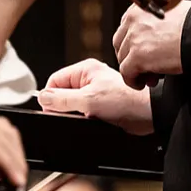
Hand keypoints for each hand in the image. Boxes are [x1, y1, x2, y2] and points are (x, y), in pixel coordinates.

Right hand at [38, 59, 156, 134]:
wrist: (149, 115)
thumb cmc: (126, 101)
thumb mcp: (87, 100)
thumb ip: (61, 99)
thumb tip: (42, 97)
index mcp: (85, 70)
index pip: (55, 80)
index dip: (50, 96)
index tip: (51, 109)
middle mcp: (90, 79)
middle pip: (63, 93)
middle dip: (65, 106)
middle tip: (75, 113)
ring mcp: (96, 92)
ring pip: (73, 104)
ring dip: (76, 114)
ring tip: (88, 116)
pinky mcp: (102, 105)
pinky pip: (84, 112)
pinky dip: (85, 118)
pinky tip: (93, 121)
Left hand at [113, 0, 190, 88]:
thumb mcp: (172, 13)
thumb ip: (157, 22)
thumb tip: (153, 40)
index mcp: (141, 6)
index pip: (126, 28)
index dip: (133, 44)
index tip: (144, 54)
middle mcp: (133, 19)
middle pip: (121, 44)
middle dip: (131, 58)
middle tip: (146, 69)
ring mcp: (134, 37)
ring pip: (123, 59)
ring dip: (135, 71)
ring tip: (150, 78)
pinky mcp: (137, 56)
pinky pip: (126, 72)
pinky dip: (133, 81)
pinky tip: (144, 84)